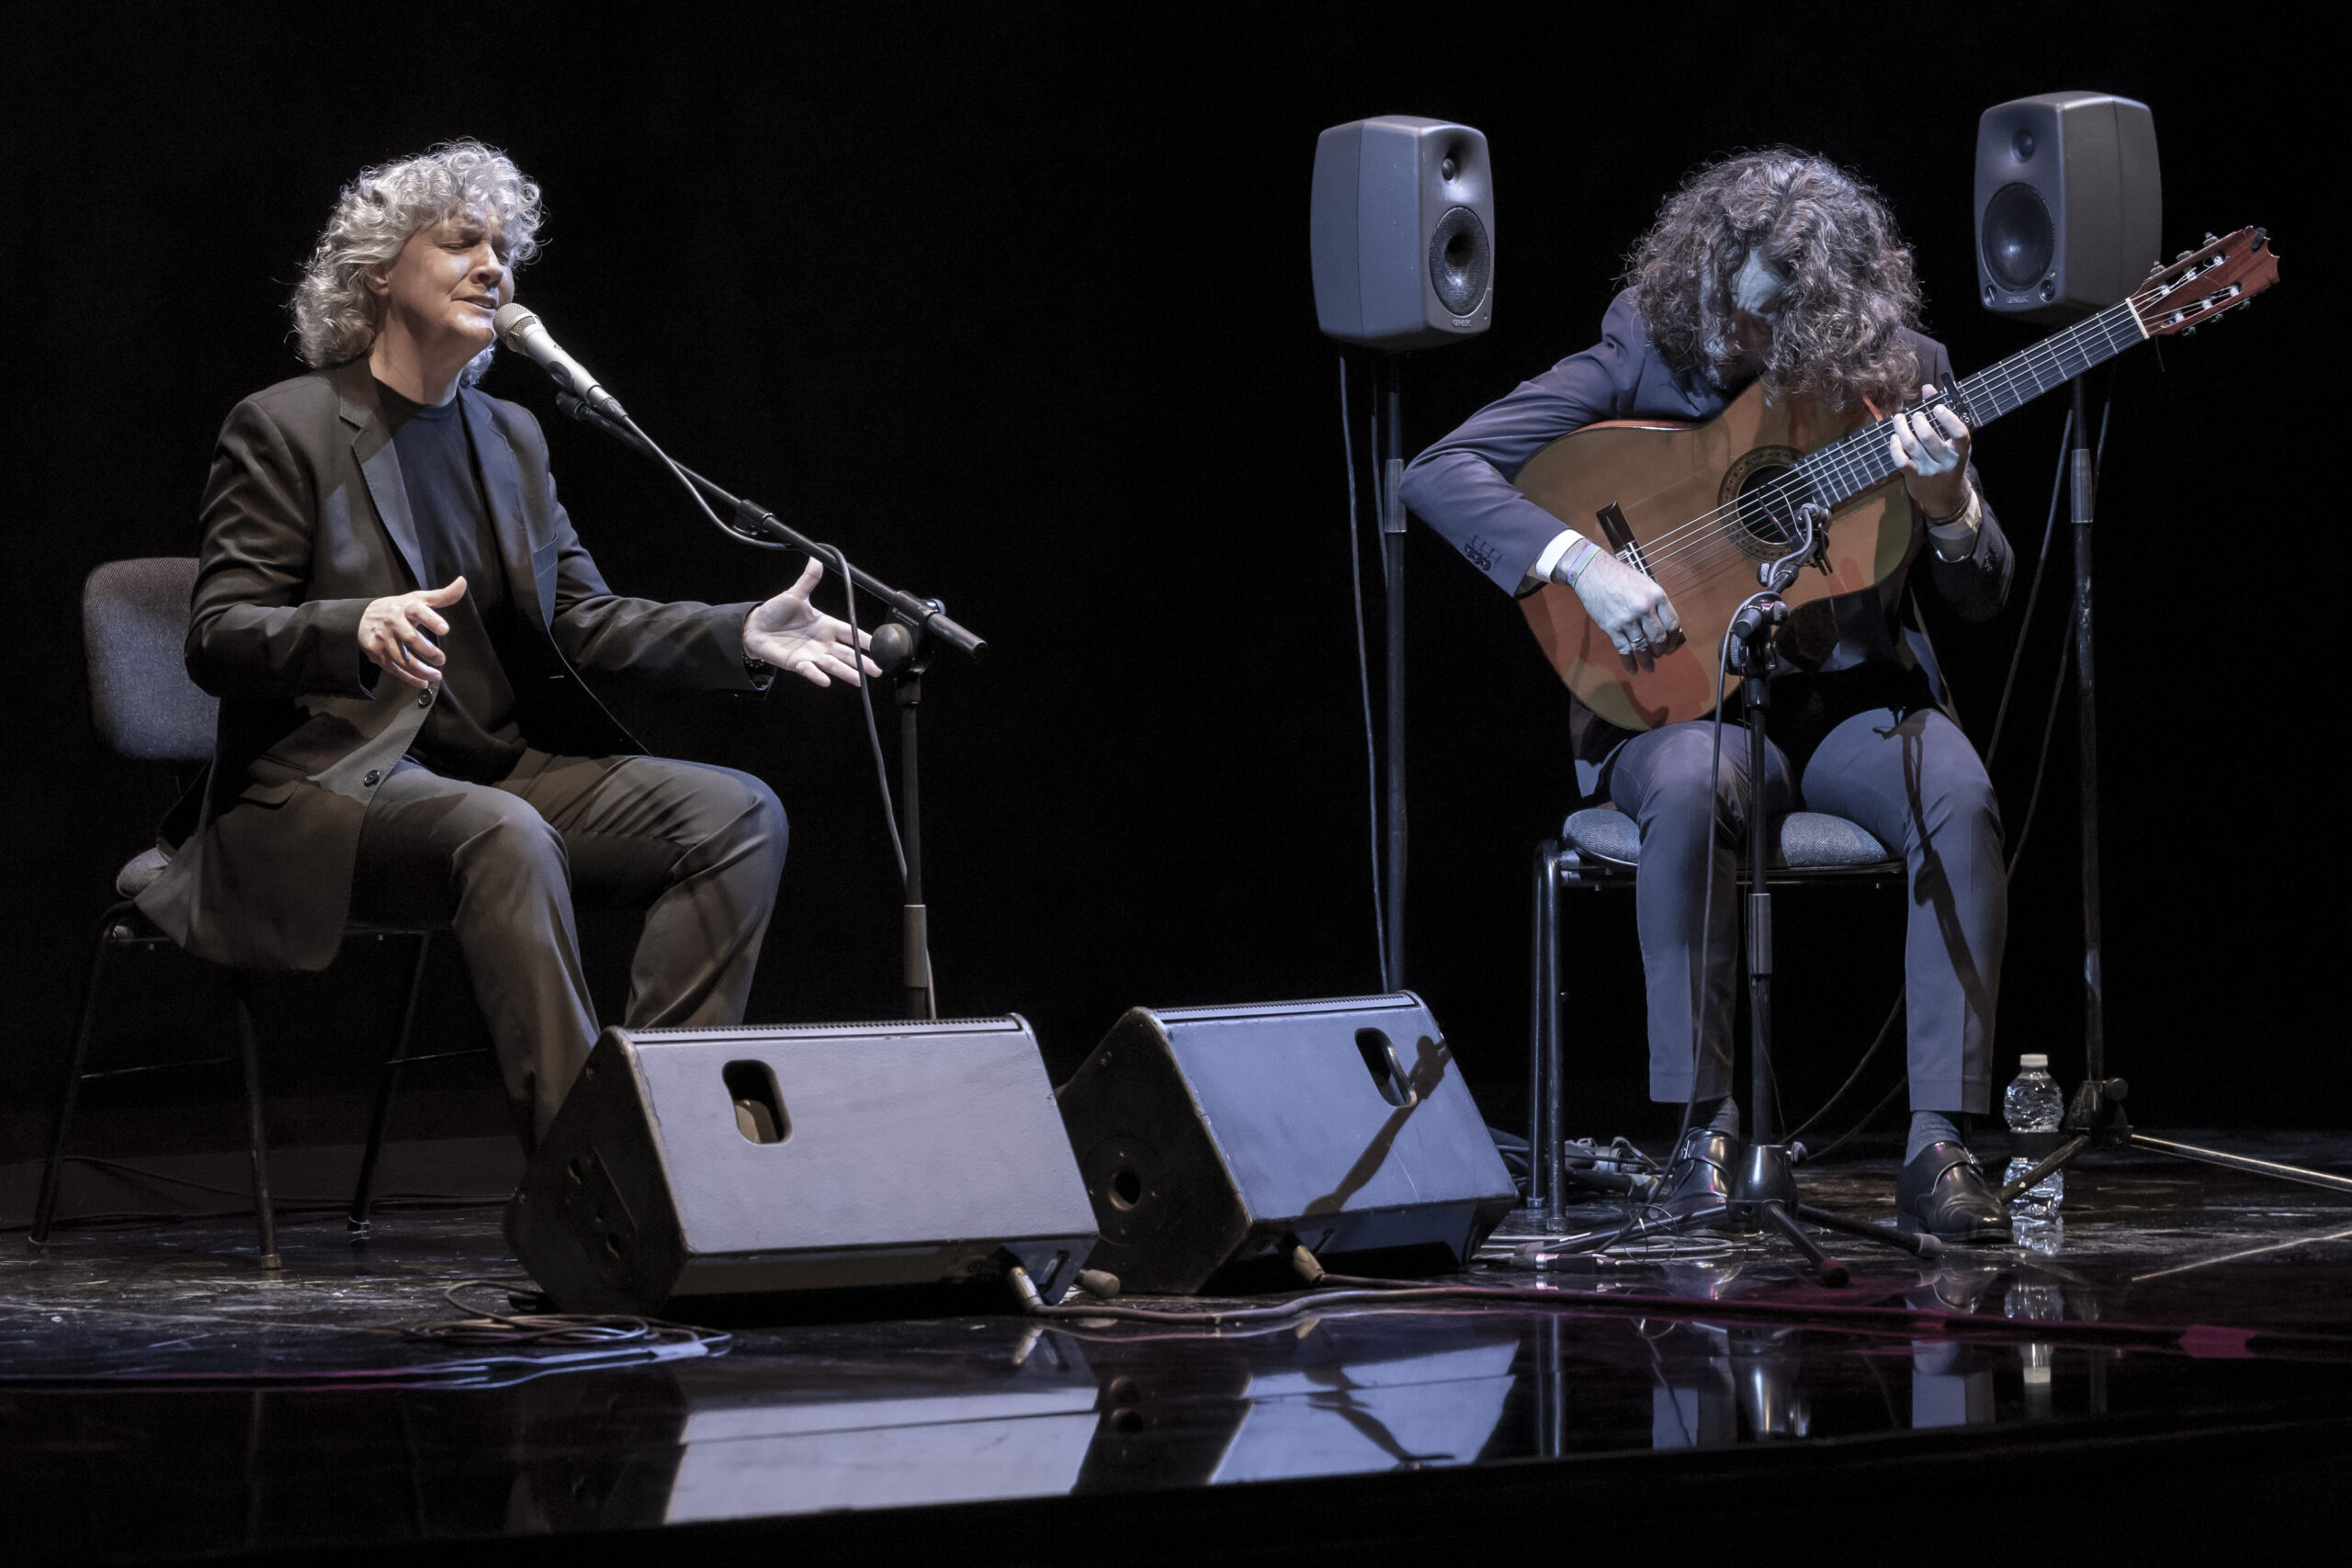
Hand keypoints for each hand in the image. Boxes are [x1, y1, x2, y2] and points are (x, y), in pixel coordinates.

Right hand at [359, 577, 465, 690]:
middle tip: (442, 659)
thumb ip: (443, 595)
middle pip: (411, 638)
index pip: (418, 611)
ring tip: (436, 675)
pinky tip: (423, 683)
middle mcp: (393, 622)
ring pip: (403, 658)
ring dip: (421, 670)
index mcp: (405, 607)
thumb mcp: (419, 599)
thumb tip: (463, 582)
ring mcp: (383, 638)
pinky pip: (394, 669)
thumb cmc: (399, 608)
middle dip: (428, 651)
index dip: (432, 619)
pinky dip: (409, 678)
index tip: (445, 629)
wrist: (364, 616)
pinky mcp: (376, 652)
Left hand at [744, 558, 881, 687]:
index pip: (850, 632)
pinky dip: (817, 675)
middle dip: (863, 661)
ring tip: (860, 679)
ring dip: (847, 672)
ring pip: (833, 664)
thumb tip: (815, 560)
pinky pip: (809, 670)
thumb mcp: (794, 595)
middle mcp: (822, 641)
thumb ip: (808, 580)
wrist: (756, 627)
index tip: (880, 644)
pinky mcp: (797, 663)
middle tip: (879, 669)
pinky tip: (826, 681)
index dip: (865, 639)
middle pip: (847, 653)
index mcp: (826, 625)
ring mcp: (811, 654)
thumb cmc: (777, 611)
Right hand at [1563, 548, 1682, 673]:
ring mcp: (1627, 619)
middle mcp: (1644, 609)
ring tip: (1650, 668)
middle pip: (1658, 638)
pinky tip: (1633, 670)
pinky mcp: (1612, 627)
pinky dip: (1629, 662)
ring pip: (1642, 647)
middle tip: (1660, 655)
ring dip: (1647, 660)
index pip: (1672, 624)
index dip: (1674, 639)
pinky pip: (1624, 649)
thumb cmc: (1620, 577)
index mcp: (1656, 596)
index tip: (1672, 645)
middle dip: (1661, 650)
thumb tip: (1665, 625)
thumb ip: (1656, 603)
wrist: (1592, 573)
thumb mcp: (1645, 583)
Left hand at [1890, 383, 1971, 518]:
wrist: (1946, 497)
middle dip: (1919, 422)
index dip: (1948, 419)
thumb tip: (1928, 388)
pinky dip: (1894, 447)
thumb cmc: (1949, 461)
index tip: (1937, 408)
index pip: (1959, 434)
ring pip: (1912, 446)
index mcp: (1961, 451)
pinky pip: (1900, 460)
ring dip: (1902, 430)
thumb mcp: (1952, 442)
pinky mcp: (1914, 477)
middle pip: (1929, 438)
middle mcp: (1946, 462)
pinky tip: (1894, 438)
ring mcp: (1929, 471)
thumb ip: (1942, 413)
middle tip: (1915, 415)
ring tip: (1899, 419)